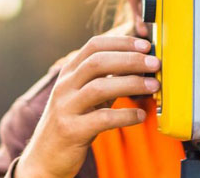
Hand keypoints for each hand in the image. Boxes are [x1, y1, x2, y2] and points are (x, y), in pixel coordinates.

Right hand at [16, 36, 160, 177]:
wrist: (45, 156)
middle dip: (129, 59)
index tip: (145, 45)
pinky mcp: (71, 130)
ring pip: (99, 87)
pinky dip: (125, 115)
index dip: (121, 42)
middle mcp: (64, 86)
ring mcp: (65, 107)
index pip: (93, 46)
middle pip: (97, 62)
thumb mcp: (85, 96)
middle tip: (154, 63)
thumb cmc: (72, 122)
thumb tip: (140, 66)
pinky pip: (102, 118)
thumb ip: (106, 80)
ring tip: (153, 86)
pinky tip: (140, 116)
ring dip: (131, 84)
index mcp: (69, 73)